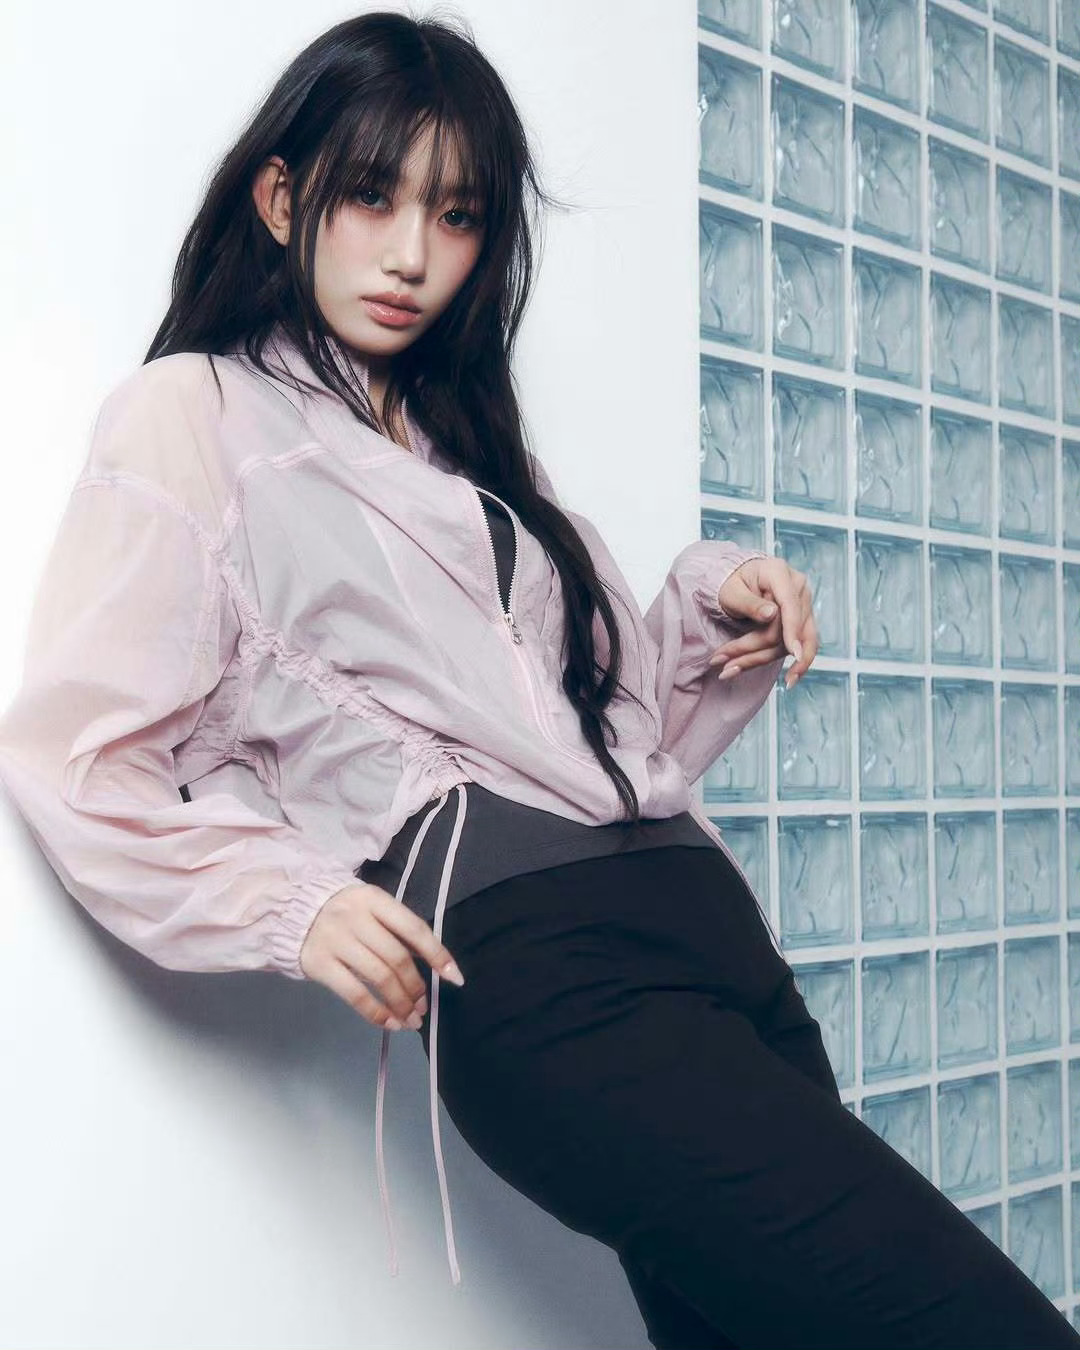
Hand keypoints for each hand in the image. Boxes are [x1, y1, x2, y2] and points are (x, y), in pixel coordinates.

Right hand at [299, 881, 465, 1030]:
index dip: (437, 954)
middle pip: (397, 958)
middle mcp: (355, 918)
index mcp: (374, 899)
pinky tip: (390, 1023)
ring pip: (379, 978)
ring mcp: (336, 940)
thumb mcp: (370, 908)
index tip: (454, 977)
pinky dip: (376, 1012)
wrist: (290, 911)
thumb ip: (396, 930)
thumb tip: (431, 961)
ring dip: (401, 1003)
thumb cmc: (341, 911)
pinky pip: (354, 993)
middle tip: (424, 1006)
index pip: (413, 928)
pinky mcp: (319, 964)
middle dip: (416, 987)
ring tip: (412, 1019)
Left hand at [707, 556, 817, 691]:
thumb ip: (750, 603)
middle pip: (786, 630)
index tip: (793, 652)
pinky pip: (793, 647)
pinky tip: (785, 681)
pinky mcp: (801, 623)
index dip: (792, 630)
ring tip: (728, 670)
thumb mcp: (732, 591)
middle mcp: (798, 588)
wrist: (738, 582)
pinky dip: (776, 661)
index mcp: (780, 574)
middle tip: (723, 664)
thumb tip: (772, 614)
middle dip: (755, 651)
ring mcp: (803, 606)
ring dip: (759, 660)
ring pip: (790, 644)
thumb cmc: (732, 583)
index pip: (790, 606)